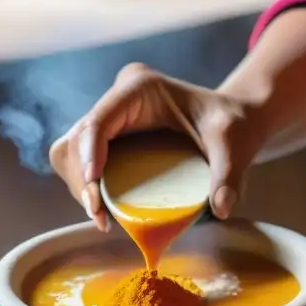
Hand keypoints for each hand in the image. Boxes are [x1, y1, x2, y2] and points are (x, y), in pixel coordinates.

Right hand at [48, 63, 260, 230]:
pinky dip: (88, 188)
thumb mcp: (235, 146)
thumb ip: (229, 174)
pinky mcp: (111, 138)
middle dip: (80, 179)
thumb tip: (221, 208)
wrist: (234, 121)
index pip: (99, 120)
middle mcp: (118, 99)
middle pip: (76, 140)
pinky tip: (106, 212)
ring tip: (103, 218)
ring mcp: (111, 118)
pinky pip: (82, 163)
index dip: (87, 155)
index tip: (93, 189)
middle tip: (100, 215)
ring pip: (71, 153)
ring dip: (80, 187)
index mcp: (140, 87)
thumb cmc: (233, 125)